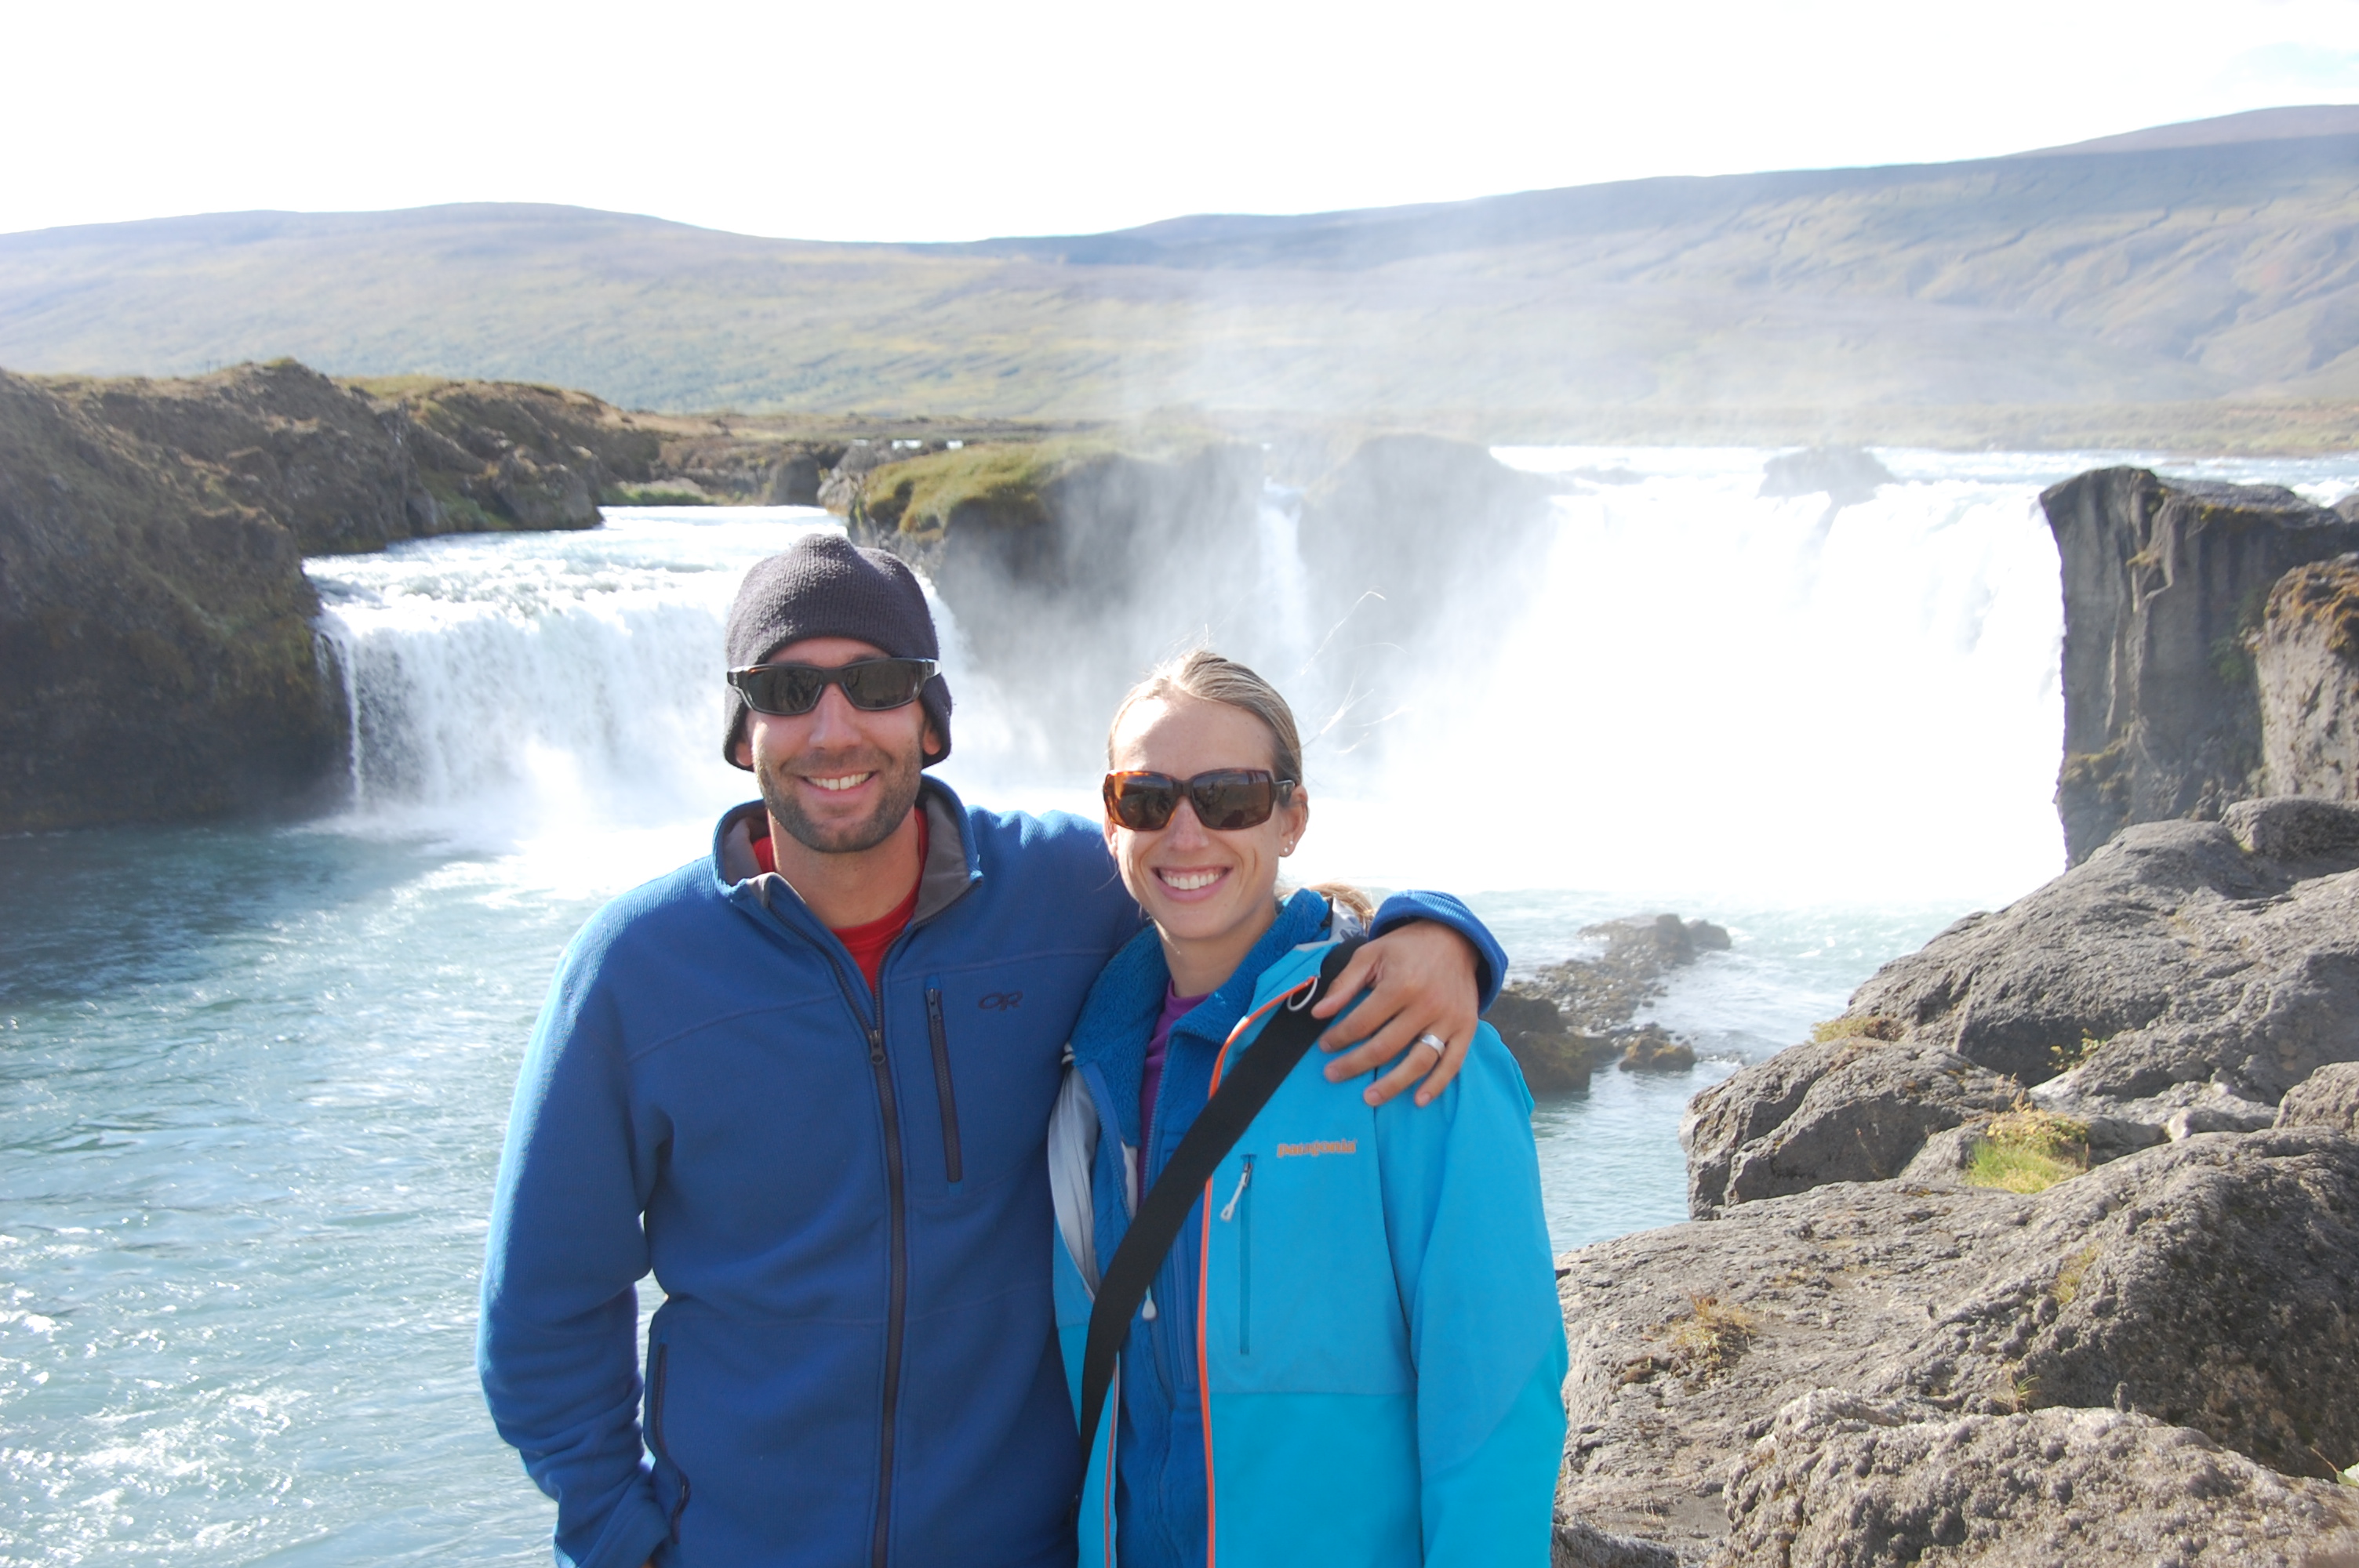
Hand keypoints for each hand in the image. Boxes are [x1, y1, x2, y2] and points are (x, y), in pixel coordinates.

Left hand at [1313, 921, 1480, 1106]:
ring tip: (1369, 1098)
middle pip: (1386, 1047)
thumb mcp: (1370, 955)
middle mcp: (1427, 1005)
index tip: (1324, 1046)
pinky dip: (1437, 1084)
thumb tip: (1318, 1013)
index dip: (1339, 1037)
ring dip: (1393, 1084)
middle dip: (1354, 1064)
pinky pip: (1453, 1063)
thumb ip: (1344, 984)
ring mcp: (1449, 1019)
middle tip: (1332, 1075)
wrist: (1454, 938)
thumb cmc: (1405, 949)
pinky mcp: (1466, 1028)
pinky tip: (1419, 1100)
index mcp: (1400, 985)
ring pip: (1419, 1061)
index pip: (1362, 1022)